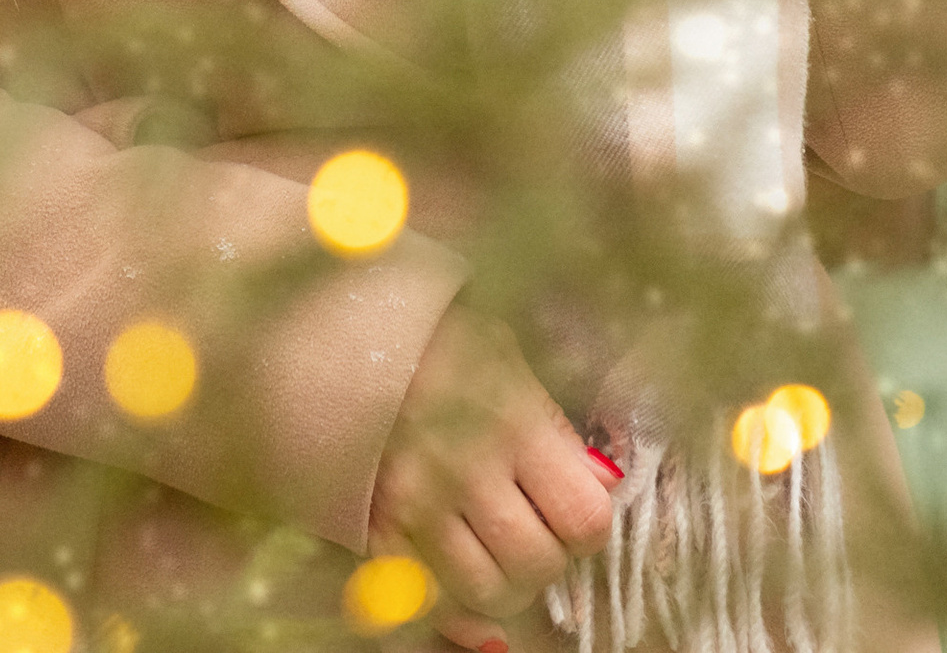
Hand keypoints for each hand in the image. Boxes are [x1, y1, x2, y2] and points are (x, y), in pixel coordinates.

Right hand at [369, 307, 612, 645]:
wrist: (343, 335)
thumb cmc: (437, 339)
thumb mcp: (507, 359)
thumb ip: (555, 426)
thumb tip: (603, 485)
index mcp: (511, 422)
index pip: (584, 519)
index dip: (586, 521)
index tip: (574, 504)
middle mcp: (466, 472)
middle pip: (538, 564)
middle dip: (548, 554)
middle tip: (533, 525)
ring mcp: (417, 507)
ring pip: (488, 592)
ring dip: (505, 580)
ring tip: (496, 546)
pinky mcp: (377, 529)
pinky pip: (432, 603)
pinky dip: (458, 611)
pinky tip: (467, 589)